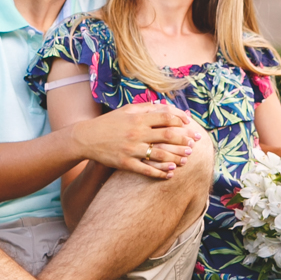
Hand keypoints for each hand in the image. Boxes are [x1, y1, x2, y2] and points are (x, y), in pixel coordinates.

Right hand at [70, 101, 201, 178]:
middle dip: (183, 140)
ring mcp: (131, 149)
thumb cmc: (110, 122)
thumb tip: (166, 105)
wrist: (87, 138)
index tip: (189, 124)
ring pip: (159, 155)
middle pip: (167, 136)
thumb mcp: (127, 110)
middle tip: (193, 144)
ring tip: (186, 159)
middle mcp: (136, 133)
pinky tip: (170, 173)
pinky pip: (146, 170)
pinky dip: (160, 173)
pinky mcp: (125, 163)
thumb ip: (146, 107)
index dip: (180, 120)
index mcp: (138, 118)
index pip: (165, 116)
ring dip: (175, 157)